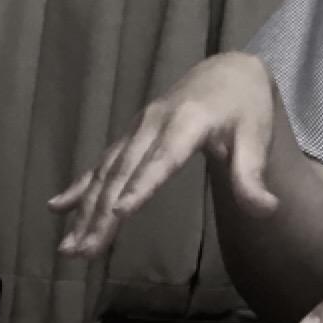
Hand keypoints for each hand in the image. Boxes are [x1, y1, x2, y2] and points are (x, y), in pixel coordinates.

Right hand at [49, 53, 278, 257]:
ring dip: (85, 210)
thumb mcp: (257, 137)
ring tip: (69, 247)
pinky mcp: (130, 136)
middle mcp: (154, 125)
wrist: (227, 71)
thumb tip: (266, 211)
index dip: (141, 185)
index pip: (163, 159)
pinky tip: (56, 208)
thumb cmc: (245, 108)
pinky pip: (101, 163)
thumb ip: (253, 174)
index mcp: (188, 123)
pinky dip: (79, 185)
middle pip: (124, 173)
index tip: (119, 213)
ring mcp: (137, 130)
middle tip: (82, 251)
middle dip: (100, 214)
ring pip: (106, 173)